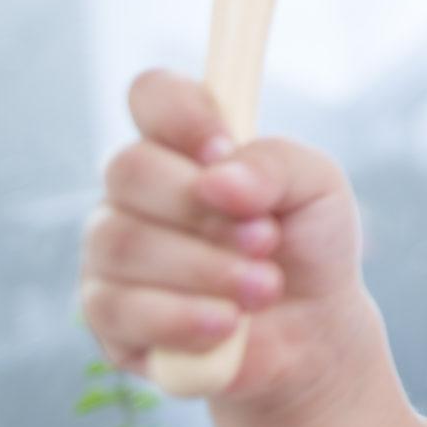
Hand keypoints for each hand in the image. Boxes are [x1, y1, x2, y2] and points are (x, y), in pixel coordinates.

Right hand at [79, 68, 374, 411]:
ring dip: (206, 268)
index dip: (180, 114)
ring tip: (264, 288)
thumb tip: (217, 178)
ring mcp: (111, 255)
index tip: (223, 148)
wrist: (313, 331)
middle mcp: (135, 194)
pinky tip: (228, 325)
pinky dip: (184, 317)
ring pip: (123, 243)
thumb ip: (276, 163)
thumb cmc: (308, 244)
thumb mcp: (319, 188)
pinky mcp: (108, 320)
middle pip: (128, 169)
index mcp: (184, 146)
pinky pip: (120, 309)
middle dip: (202, 208)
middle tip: (265, 237)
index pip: (151, 95)